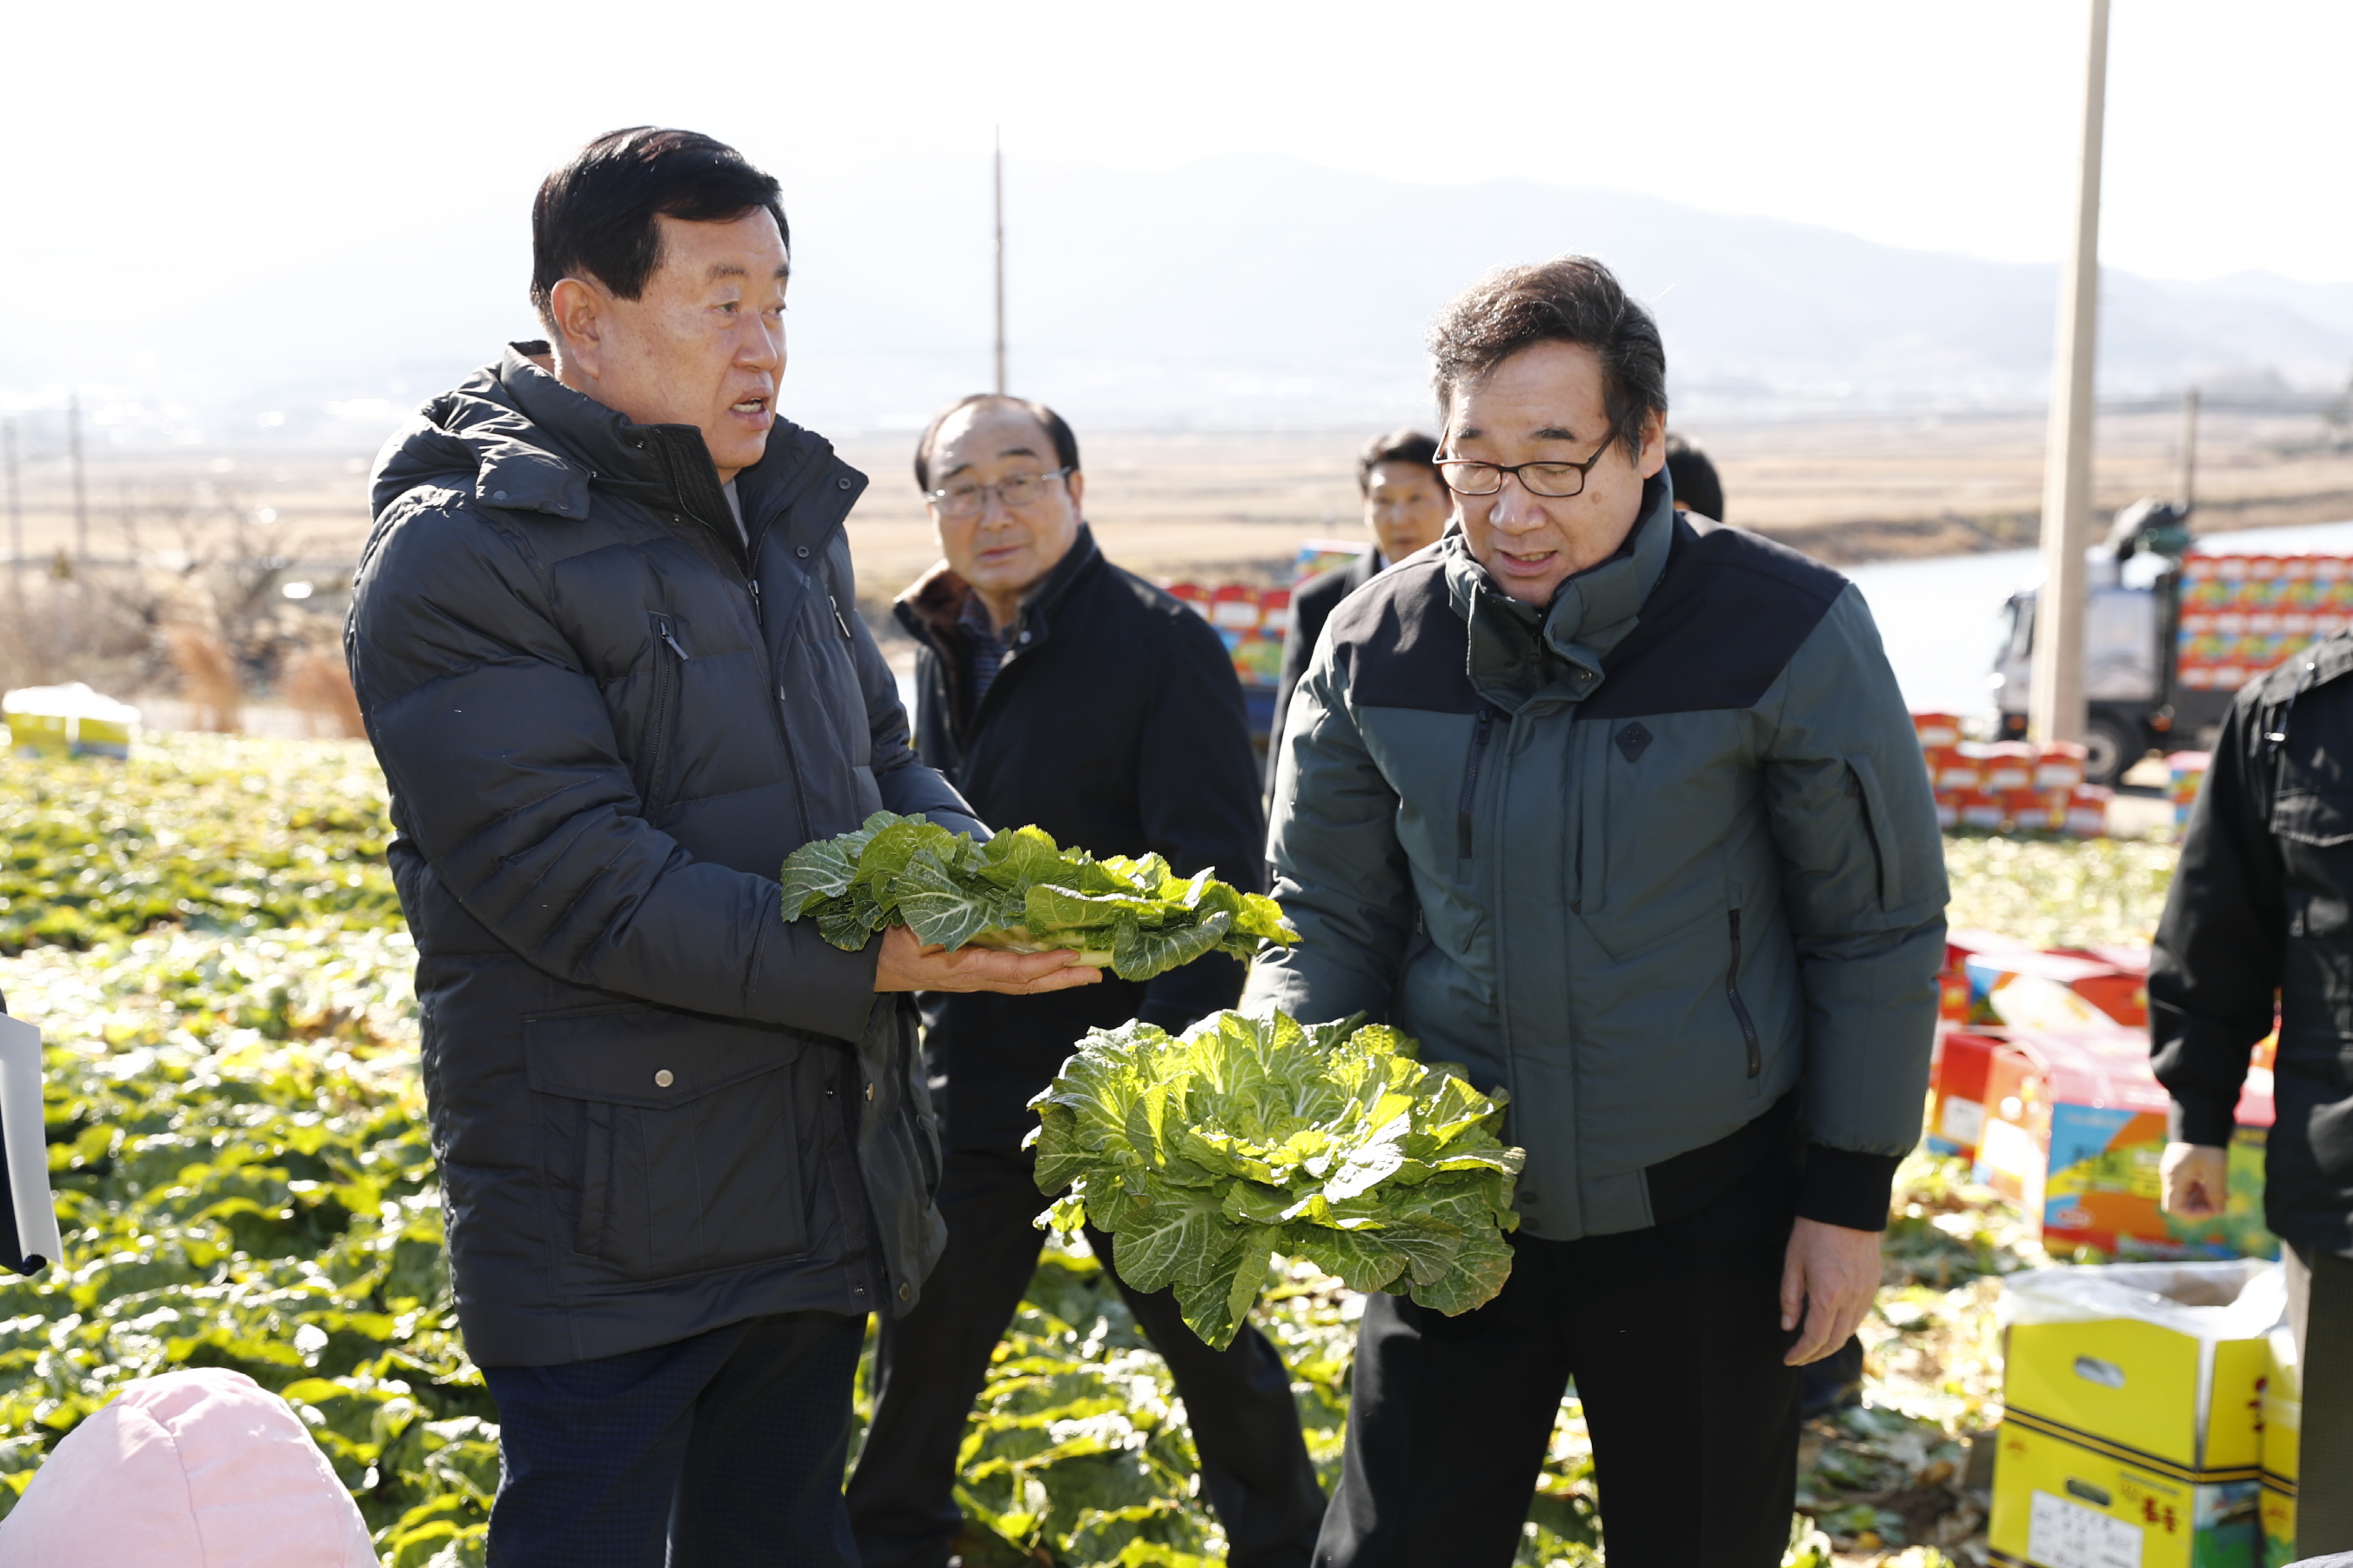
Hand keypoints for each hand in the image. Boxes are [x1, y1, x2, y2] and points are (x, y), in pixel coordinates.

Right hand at [873, 923, 1102, 994]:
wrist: (876, 965)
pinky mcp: (979, 972)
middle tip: (1098, 973)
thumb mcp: (912, 927)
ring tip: (1090, 971)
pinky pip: (1016, 975)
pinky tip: (1058, 964)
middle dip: (1064, 979)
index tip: (1070, 954)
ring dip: (1058, 978)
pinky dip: (1041, 972)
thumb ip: (937, 920)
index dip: (1043, 964)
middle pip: (1028, 983)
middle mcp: (976, 977)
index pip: (1012, 970)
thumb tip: (967, 899)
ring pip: (1026, 982)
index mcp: (962, 967)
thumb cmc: (894, 940)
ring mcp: (979, 978)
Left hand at [1780, 1217, 1882, 1366]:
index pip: (1815, 1338)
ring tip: (1814, 1346)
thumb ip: (1790, 1298)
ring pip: (1850, 1330)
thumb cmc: (1813, 1232)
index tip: (1788, 1358)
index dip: (1801, 1353)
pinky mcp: (1873, 1285)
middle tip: (1799, 1358)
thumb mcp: (1792, 1263)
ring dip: (1832, 1343)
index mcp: (1828, 1295)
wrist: (1846, 1208)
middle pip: (1836, 1341)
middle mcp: (1851, 1299)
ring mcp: (1866, 1293)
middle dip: (1816, 1354)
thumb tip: (1788, 1326)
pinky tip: (1832, 1325)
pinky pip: (1860, 1316)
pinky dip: (1845, 1327)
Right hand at [2160, 1142, 2228, 1218]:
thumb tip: (2219, 1211)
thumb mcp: (2215, 1169)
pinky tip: (2215, 1184)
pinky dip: (2202, 1189)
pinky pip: (2189, 1185)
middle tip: (2221, 1201)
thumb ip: (2217, 1192)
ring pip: (2186, 1195)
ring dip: (2203, 1198)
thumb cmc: (2206, 1143)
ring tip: (2221, 1192)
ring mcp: (2174, 1172)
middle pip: (2181, 1203)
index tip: (2213, 1209)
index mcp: (2174, 1178)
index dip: (2193, 1214)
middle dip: (2201, 1206)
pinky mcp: (2180, 1167)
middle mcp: (2170, 1177)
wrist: (2198, 1117)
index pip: (2174, 1208)